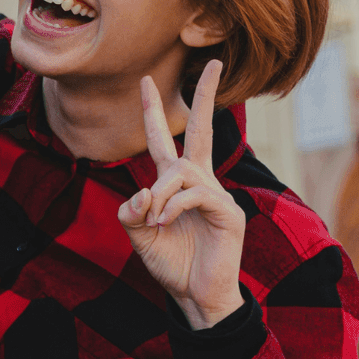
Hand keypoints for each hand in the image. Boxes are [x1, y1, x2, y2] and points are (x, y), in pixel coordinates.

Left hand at [118, 61, 246, 328]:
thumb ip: (131, 211)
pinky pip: (194, 194)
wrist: (194, 296)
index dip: (152, 111)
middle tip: (212, 62)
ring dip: (161, 192)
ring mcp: (215, 194)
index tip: (144, 81)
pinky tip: (165, 222)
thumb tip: (139, 193)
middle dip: (205, 95)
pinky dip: (173, 206)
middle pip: (200, 129)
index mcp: (175, 181)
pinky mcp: (228, 213)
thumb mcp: (138, 233)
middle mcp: (198, 180)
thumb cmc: (170, 262)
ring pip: (182, 170)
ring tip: (155, 219)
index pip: (164, 138)